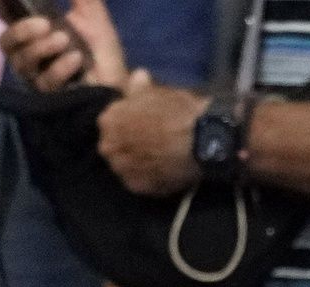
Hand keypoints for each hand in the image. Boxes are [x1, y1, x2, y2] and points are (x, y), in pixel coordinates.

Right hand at [0, 0, 126, 91]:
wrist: (122, 84)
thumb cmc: (102, 52)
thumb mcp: (92, 16)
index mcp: (34, 32)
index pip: (5, 16)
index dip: (0, 5)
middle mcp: (30, 54)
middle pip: (6, 42)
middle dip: (21, 30)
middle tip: (45, 23)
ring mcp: (37, 76)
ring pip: (22, 62)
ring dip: (42, 48)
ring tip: (64, 40)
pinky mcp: (50, 97)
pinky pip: (45, 81)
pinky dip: (60, 67)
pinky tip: (75, 60)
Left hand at [97, 70, 205, 195]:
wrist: (202, 140)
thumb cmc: (178, 111)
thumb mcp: (157, 91)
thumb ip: (139, 88)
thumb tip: (137, 75)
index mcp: (107, 120)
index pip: (109, 124)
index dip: (126, 124)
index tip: (140, 125)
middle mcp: (108, 147)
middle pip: (114, 148)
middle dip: (128, 146)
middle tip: (150, 145)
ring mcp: (123, 170)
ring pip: (126, 168)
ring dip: (137, 165)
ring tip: (158, 161)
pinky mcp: (139, 188)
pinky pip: (141, 183)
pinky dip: (150, 179)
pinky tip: (164, 173)